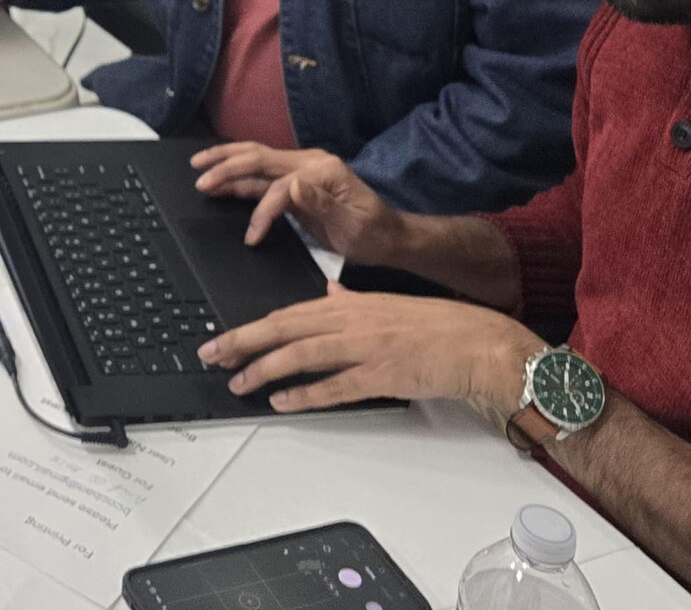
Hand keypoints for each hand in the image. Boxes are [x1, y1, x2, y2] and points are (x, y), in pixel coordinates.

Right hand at [190, 144, 401, 257]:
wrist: (387, 237)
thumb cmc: (372, 234)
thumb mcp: (352, 225)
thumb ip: (322, 204)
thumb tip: (293, 187)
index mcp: (323, 170)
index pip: (280, 186)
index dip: (263, 210)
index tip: (252, 236)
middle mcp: (309, 163)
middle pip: (260, 157)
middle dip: (227, 165)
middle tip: (199, 174)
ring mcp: (301, 171)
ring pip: (256, 161)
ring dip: (227, 164)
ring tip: (199, 168)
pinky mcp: (295, 185)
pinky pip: (261, 178)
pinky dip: (239, 179)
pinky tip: (220, 182)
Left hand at [198, 282, 536, 420]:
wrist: (479, 342)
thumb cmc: (438, 325)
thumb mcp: (387, 303)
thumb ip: (353, 299)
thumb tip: (329, 289)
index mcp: (349, 303)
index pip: (288, 313)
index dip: (252, 326)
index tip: (225, 336)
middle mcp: (351, 320)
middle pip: (285, 329)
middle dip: (243, 341)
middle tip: (211, 354)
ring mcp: (366, 347)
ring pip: (302, 354)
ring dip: (264, 368)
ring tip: (237, 381)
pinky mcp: (383, 374)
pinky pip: (336, 385)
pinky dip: (307, 393)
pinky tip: (282, 400)